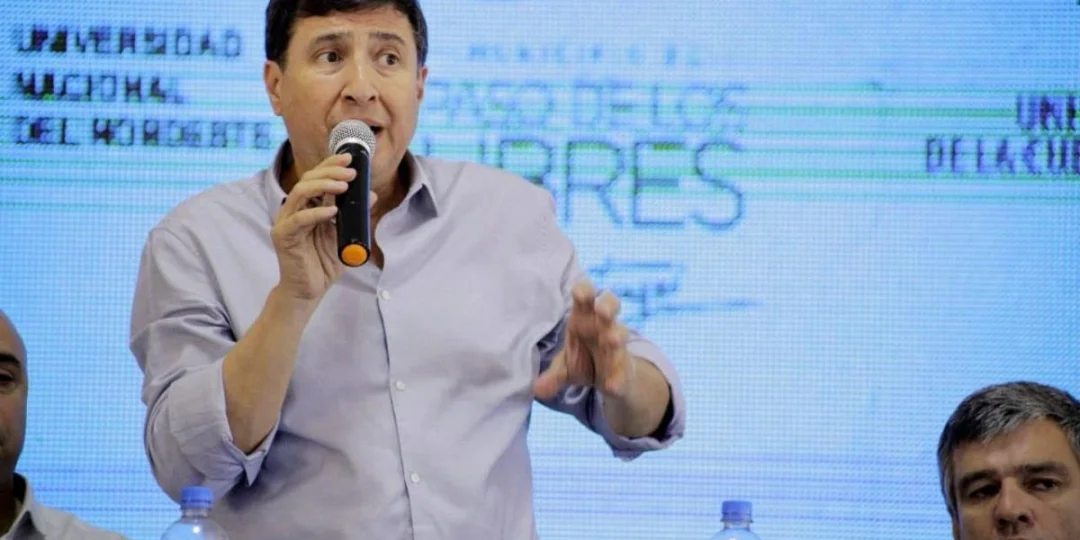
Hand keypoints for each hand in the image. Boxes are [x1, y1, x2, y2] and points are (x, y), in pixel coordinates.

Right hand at [270, 153, 376, 301]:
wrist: (309, 290)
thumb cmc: (324, 263)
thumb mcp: (346, 234)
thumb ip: (356, 215)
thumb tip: (371, 195)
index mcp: (306, 206)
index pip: (316, 178)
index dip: (331, 165)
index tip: (350, 159)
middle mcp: (294, 210)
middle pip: (307, 180)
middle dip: (330, 172)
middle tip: (351, 172)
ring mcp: (286, 222)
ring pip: (300, 193)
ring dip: (323, 186)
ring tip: (344, 186)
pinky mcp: (283, 236)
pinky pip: (299, 220)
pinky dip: (316, 213)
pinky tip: (332, 211)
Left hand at [534, 280, 634, 399]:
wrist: (610, 379)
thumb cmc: (583, 359)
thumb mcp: (564, 367)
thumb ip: (552, 375)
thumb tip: (536, 390)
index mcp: (584, 318)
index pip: (586, 297)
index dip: (585, 291)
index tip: (579, 292)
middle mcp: (603, 326)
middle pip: (610, 305)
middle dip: (607, 306)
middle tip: (602, 310)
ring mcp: (616, 345)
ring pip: (621, 334)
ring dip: (617, 336)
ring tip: (612, 340)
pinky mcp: (625, 368)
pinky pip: (623, 371)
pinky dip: (618, 378)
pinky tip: (612, 386)